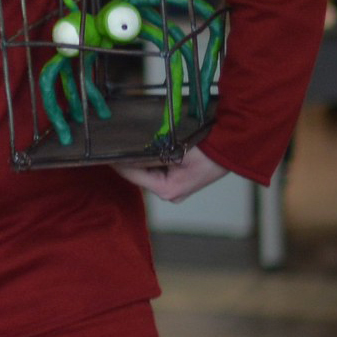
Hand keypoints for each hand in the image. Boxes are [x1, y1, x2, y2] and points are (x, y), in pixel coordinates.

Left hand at [115, 147, 229, 202]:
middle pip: (138, 174)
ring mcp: (174, 192)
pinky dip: (152, 160)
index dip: (117, 161)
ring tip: (132, 142)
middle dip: (129, 158)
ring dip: (141, 158)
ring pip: (146, 172)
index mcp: (167, 190)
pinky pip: (157, 171)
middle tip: (116, 141)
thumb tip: (125, 154)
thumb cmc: (208, 150)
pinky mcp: (177, 184)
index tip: (103, 149)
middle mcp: (169, 195)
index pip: (132, 174)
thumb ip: (149, 155)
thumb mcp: (176, 150)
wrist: (232, 149)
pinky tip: (150, 148)